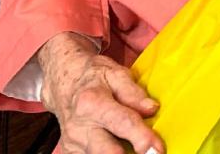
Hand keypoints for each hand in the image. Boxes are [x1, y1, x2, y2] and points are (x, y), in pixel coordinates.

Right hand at [37, 33, 163, 153]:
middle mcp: (79, 126)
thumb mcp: (114, 73)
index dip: (144, 139)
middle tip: (147, 153)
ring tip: (129, 145)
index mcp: (92, 102)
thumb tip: (151, 109)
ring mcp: (73, 142)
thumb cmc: (91, 77)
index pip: (123, 124)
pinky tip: (114, 145)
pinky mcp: (70, 152)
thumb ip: (133, 92)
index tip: (158, 148)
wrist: (61, 80)